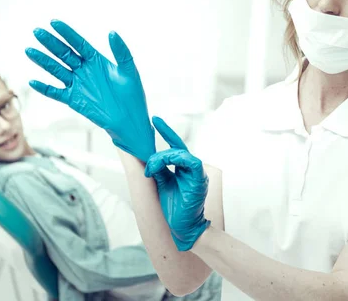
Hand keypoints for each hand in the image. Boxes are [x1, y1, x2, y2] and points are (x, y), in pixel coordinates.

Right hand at [25, 19, 154, 161]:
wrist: (130, 121)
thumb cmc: (132, 96)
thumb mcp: (129, 71)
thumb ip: (121, 52)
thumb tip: (112, 32)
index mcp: (97, 60)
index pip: (78, 43)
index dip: (67, 33)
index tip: (54, 22)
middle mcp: (84, 70)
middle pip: (64, 53)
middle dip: (51, 42)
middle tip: (37, 31)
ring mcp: (77, 84)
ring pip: (56, 70)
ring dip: (43, 61)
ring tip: (29, 50)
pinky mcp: (74, 100)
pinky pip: (56, 92)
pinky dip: (45, 88)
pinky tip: (33, 82)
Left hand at [145, 116, 209, 250]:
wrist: (184, 228)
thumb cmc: (175, 208)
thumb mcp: (162, 184)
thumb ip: (158, 169)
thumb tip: (148, 157)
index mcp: (184, 168)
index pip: (175, 145)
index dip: (166, 131)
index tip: (155, 120)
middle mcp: (192, 168)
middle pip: (176, 148)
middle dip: (159, 152)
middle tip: (148, 165)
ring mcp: (197, 173)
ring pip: (181, 153)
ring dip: (164, 158)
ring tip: (152, 169)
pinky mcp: (199, 179)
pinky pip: (192, 162)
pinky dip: (178, 160)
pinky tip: (166, 165)